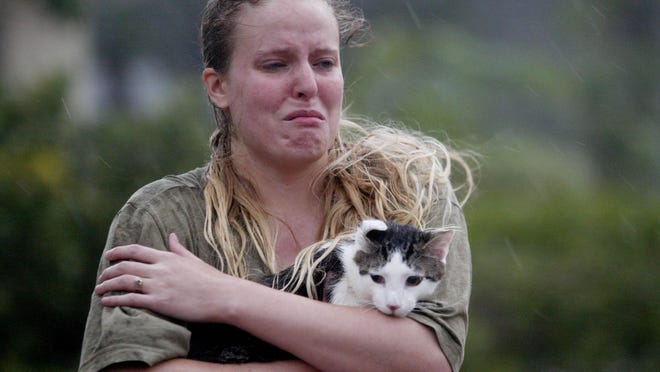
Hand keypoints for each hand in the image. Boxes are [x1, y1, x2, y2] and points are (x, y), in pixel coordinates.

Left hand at [95, 233, 235, 322]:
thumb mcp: (193, 260)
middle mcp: (160, 269)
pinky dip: (115, 300)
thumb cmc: (212, 280)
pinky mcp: (159, 302)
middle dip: (108, 271)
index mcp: (167, 257)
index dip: (118, 251)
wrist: (223, 296)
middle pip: (125, 265)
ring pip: (124, 281)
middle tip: (101, 277)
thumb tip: (171, 235)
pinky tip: (106, 302)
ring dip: (107, 285)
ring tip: (99, 290)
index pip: (136, 250)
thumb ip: (178, 249)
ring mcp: (159, 285)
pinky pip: (130, 299)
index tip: (107, 256)